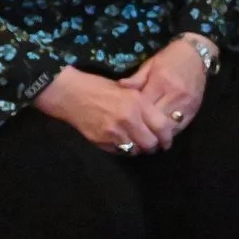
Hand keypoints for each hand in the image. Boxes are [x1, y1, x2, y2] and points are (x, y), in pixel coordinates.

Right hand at [35, 66, 168, 154]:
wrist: (71, 94)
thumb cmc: (100, 87)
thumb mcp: (128, 90)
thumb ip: (143, 105)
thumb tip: (160, 120)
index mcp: (137, 103)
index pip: (161, 127)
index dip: (167, 137)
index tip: (167, 141)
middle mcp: (128, 119)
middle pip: (150, 143)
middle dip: (154, 146)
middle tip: (154, 145)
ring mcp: (113, 132)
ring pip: (135, 150)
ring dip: (138, 149)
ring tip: (138, 144)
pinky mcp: (101, 142)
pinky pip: (119, 151)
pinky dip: (123, 149)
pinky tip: (123, 142)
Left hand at [119, 36, 209, 143]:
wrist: (197, 53)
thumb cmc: (170, 58)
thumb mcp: (150, 64)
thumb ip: (136, 79)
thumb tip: (120, 87)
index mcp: (160, 83)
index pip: (144, 106)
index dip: (134, 117)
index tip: (125, 125)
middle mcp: (174, 95)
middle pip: (157, 120)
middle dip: (145, 130)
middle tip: (134, 139)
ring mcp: (186, 103)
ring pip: (170, 126)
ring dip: (158, 135)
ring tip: (148, 141)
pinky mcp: (195, 108)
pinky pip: (181, 125)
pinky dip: (171, 131)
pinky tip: (163, 134)